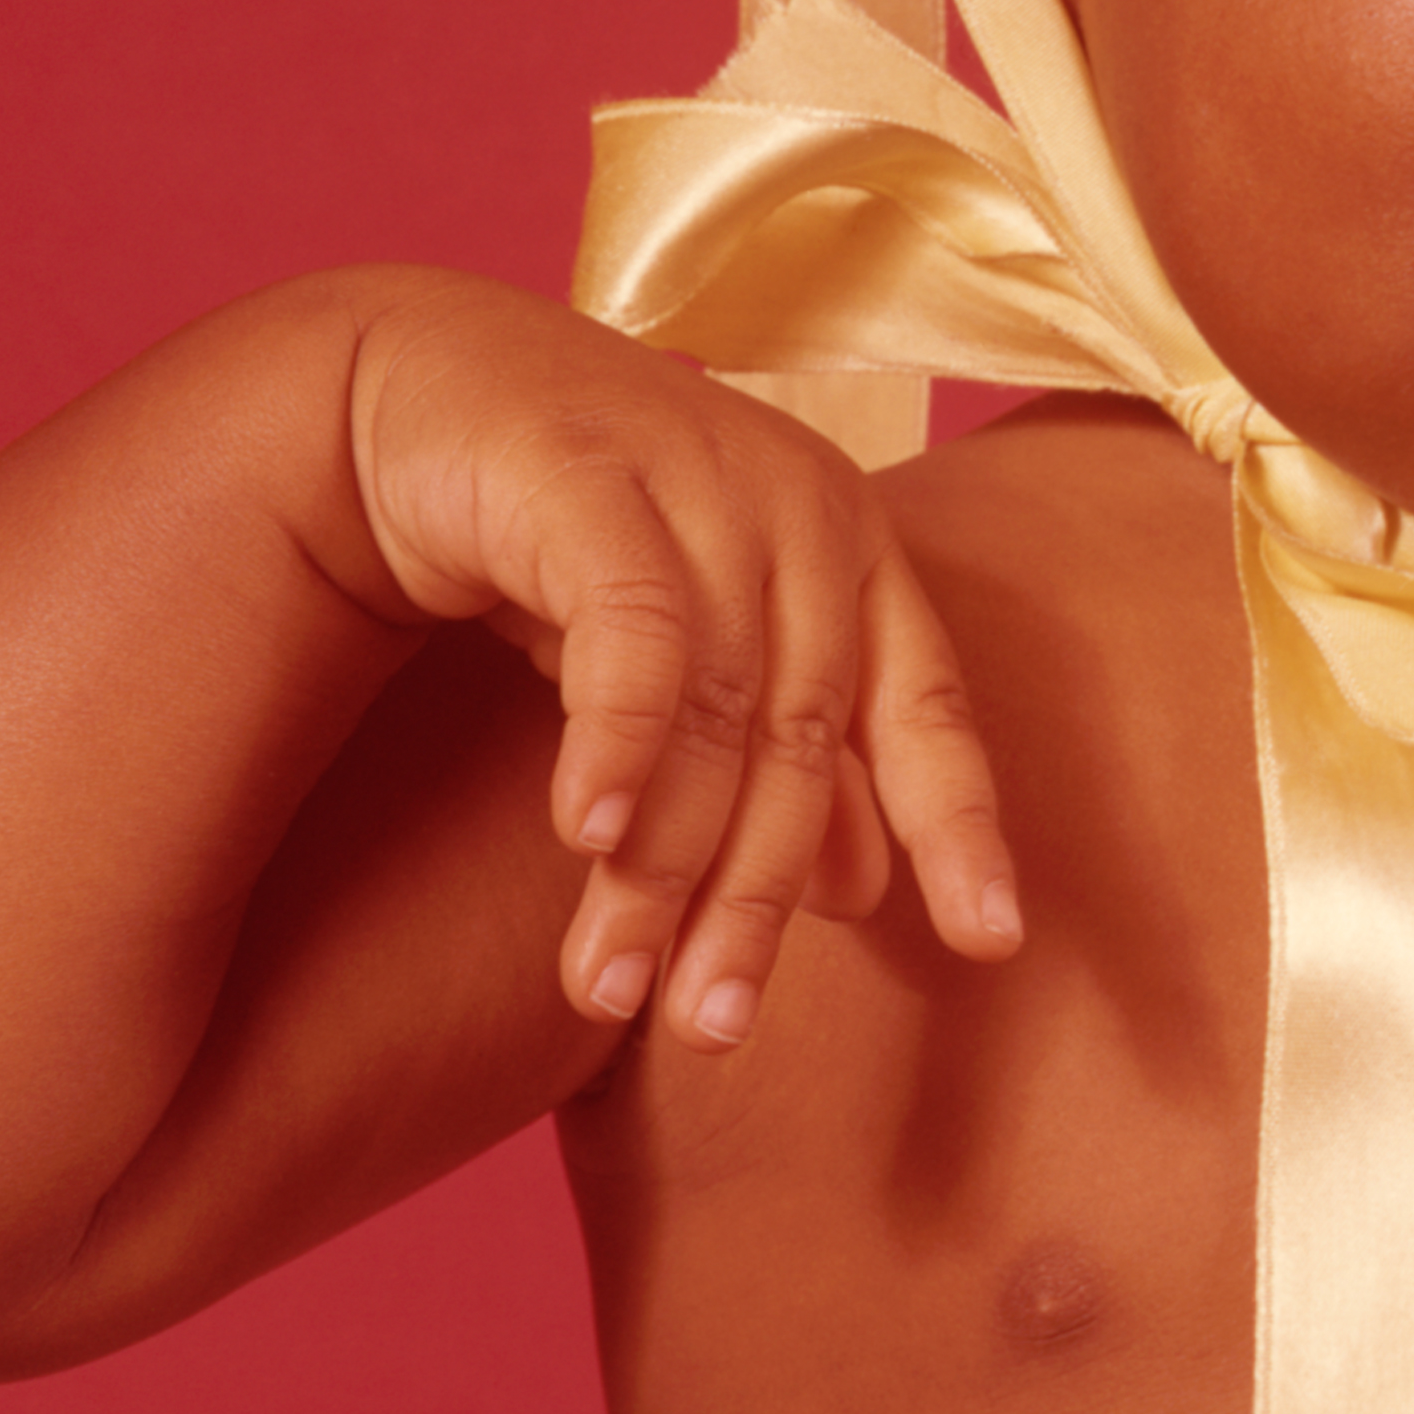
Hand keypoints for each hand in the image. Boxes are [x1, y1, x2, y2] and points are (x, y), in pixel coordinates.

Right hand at [335, 275, 1017, 1046]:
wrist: (422, 384)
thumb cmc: (574, 530)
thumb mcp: (693, 646)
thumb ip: (774, 753)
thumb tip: (859, 890)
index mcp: (851, 550)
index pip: (928, 707)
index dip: (962, 824)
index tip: (990, 944)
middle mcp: (801, 509)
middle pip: (804, 740)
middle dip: (751, 899)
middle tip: (709, 1029)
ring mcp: (704, 478)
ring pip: (714, 708)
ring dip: (661, 862)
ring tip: (607, 989)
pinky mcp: (592, 472)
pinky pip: (631, 630)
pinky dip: (621, 740)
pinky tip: (588, 834)